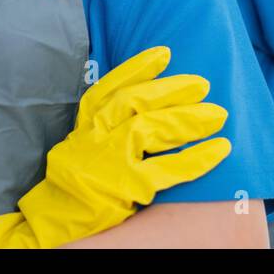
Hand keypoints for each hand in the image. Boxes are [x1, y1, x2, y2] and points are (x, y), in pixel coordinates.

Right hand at [0, 45, 230, 248]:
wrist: (54, 219)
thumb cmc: (74, 180)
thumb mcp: (80, 144)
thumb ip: (104, 124)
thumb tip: (145, 102)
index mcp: (85, 124)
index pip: (111, 87)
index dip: (138, 68)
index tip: (164, 54)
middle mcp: (95, 136)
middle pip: (136, 102)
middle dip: (172, 90)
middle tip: (202, 84)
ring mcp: (110, 160)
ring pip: (152, 129)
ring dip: (189, 119)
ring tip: (218, 114)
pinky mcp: (126, 187)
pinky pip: (169, 168)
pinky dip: (196, 158)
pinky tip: (219, 149)